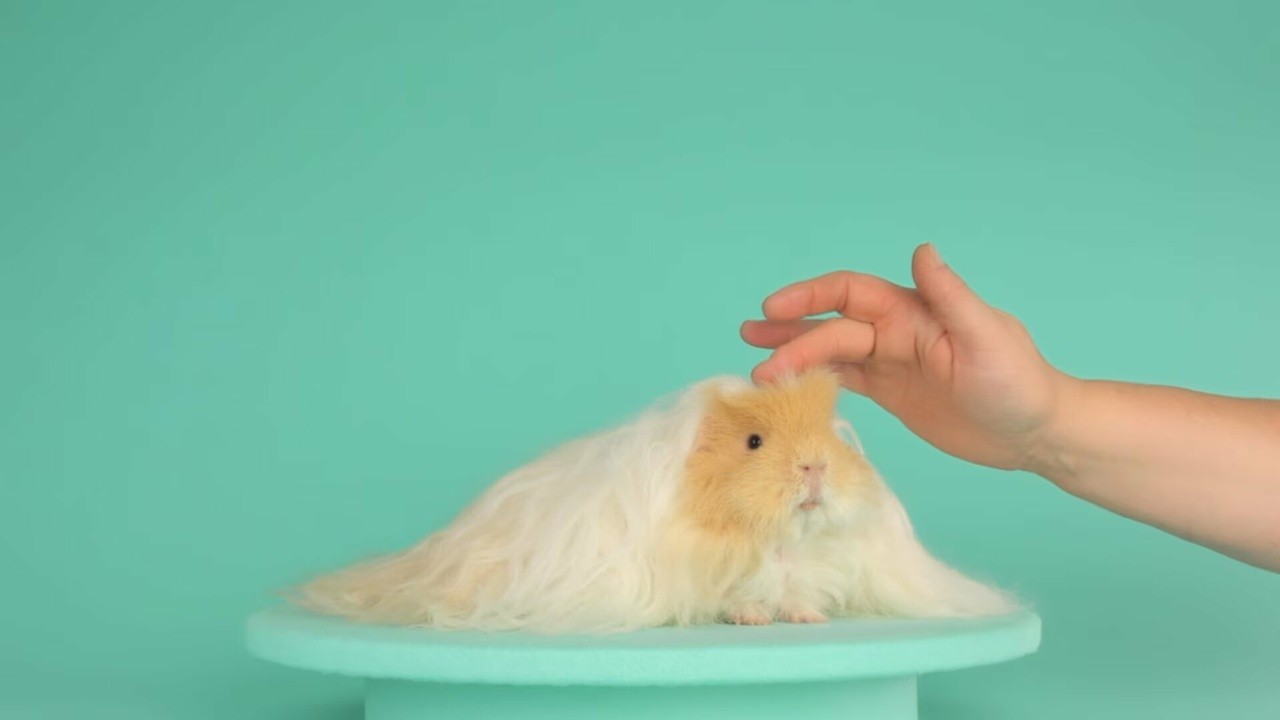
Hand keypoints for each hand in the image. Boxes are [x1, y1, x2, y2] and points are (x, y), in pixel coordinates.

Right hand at [742, 244, 1070, 470]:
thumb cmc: (1019, 382)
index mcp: (914, 311)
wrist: (1036, 432)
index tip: (773, 308)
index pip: (850, 294)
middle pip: (832, 329)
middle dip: (791, 338)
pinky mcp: (892, 392)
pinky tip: (788, 386)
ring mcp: (892, 362)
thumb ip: (949, 295)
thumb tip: (921, 250)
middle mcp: (896, 331)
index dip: (810, 297)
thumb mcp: (986, 337)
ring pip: (831, 353)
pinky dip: (813, 381)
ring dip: (793, 356)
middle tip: (752, 352)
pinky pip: (844, 380)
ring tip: (754, 366)